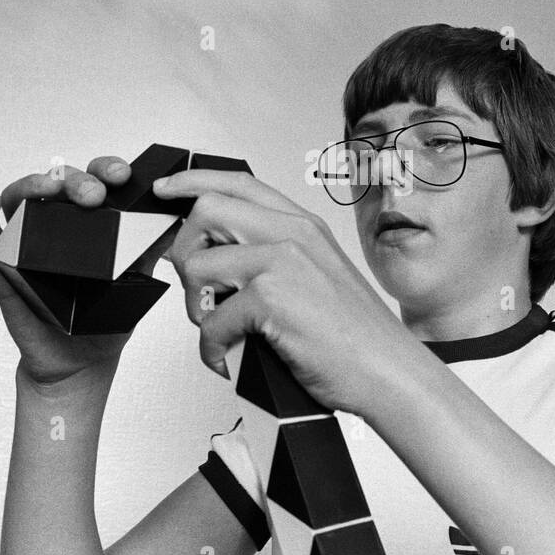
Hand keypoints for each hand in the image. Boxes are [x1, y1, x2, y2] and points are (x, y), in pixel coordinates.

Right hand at [0, 155, 136, 385]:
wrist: (82, 362)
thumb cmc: (106, 317)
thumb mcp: (135, 281)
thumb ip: (148, 251)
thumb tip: (174, 222)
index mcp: (90, 220)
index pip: (95, 180)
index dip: (106, 170)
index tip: (123, 176)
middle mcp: (57, 224)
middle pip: (59, 184)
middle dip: (77, 181)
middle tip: (94, 195)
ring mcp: (27, 243)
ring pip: (20, 199)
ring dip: (33, 186)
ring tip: (48, 189)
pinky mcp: (2, 267)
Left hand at [152, 168, 423, 415]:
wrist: (389, 373)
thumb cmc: (353, 336)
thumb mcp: (316, 276)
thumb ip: (272, 257)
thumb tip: (213, 258)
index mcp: (303, 226)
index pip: (238, 183)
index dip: (193, 181)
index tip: (165, 190)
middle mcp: (294, 234)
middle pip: (205, 212)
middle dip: (184, 253)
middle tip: (198, 291)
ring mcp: (283, 262)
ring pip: (197, 266)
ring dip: (196, 307)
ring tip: (222, 332)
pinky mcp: (272, 299)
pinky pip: (210, 320)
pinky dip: (212, 349)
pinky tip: (231, 359)